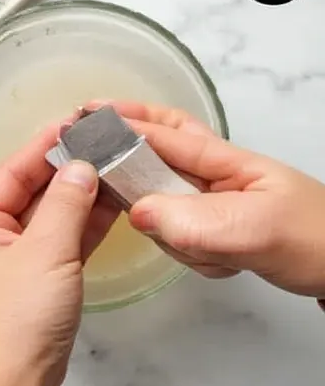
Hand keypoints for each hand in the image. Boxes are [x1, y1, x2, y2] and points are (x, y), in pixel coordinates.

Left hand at [0, 125, 117, 385]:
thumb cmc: (18, 319)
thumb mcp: (45, 251)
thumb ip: (65, 205)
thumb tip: (80, 166)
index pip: (12, 172)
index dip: (43, 146)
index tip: (73, 123)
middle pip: (30, 192)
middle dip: (65, 170)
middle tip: (100, 143)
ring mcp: (13, 264)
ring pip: (50, 219)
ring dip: (79, 198)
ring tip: (113, 168)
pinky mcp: (37, 286)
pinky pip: (61, 244)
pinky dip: (83, 227)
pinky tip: (111, 208)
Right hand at [109, 101, 324, 297]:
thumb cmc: (315, 240)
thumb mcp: (255, 229)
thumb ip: (194, 221)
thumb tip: (139, 214)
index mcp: (224, 160)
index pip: (163, 134)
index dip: (123, 123)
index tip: (84, 118)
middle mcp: (215, 177)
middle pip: (157, 153)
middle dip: (130, 155)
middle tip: (95, 155)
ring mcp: (217, 207)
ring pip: (164, 204)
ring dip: (171, 228)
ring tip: (203, 249)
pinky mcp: (220, 237)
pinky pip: (182, 238)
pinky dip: (190, 254)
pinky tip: (219, 266)